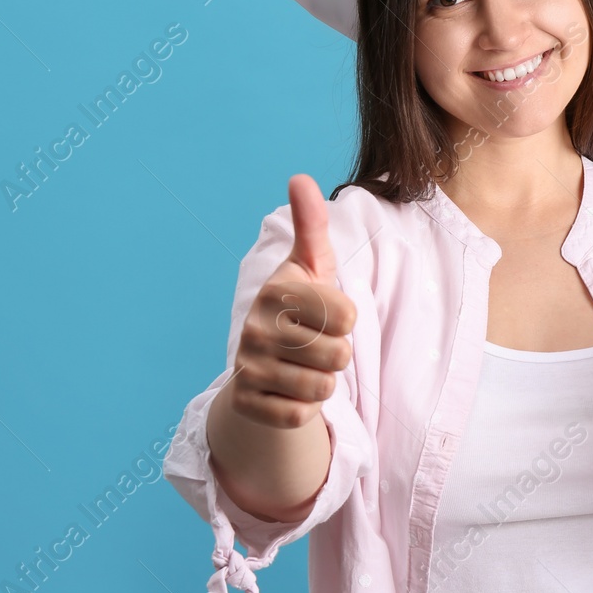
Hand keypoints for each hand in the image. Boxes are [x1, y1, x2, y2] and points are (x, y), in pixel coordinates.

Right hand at [224, 174, 356, 429]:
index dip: (347, 319)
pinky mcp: (245, 403)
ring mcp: (247, 366)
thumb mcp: (310, 265)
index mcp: (276, 290)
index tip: (328, 315)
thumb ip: (311, 225)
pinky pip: (300, 415)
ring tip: (305, 366)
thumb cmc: (299, 307)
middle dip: (338, 355)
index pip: (347, 315)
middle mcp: (255, 327)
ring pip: (322, 388)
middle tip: (317, 345)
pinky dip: (304, 408)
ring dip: (324, 382)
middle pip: (338, 354)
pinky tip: (290, 390)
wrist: (262, 362)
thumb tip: (300, 177)